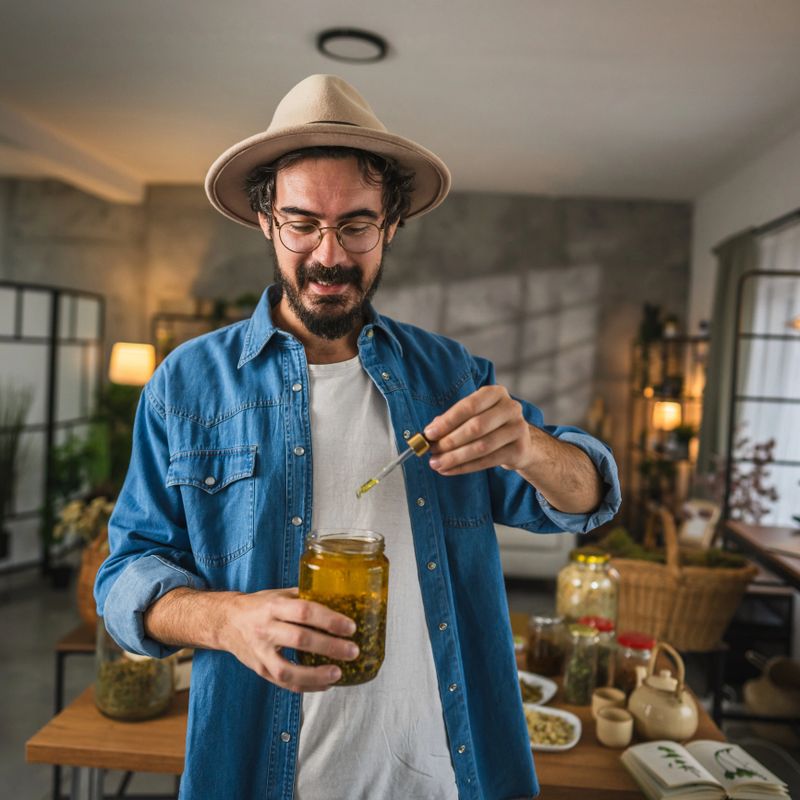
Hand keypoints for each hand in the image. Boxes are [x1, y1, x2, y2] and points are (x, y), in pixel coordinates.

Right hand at [222, 587, 358, 692]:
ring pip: (287, 670)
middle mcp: (266, 629)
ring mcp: (261, 652)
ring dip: (315, 675)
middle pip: (299, 639)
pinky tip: (325, 684)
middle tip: (352, 650)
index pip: (304, 611)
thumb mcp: (279, 594)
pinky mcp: (260, 670)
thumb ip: (304, 597)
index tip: (350, 627)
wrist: (225, 622)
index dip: (328, 620)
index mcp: (273, 606)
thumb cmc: (259, 605)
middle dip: (329, 647)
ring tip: (338, 674)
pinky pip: (284, 683)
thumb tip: (337, 597)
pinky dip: (306, 686)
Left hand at [423, 385, 534, 475]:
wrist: (520, 442)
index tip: (429, 433)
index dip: (447, 421)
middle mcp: (511, 408)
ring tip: (437, 463)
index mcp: (496, 393)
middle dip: (450, 441)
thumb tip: (430, 433)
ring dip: (455, 457)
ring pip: (481, 446)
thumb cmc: (490, 425)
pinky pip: (487, 461)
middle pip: (476, 426)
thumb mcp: (474, 415)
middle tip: (432, 451)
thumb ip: (453, 421)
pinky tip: (450, 470)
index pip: (469, 406)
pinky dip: (465, 467)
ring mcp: (518, 429)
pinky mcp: (519, 450)